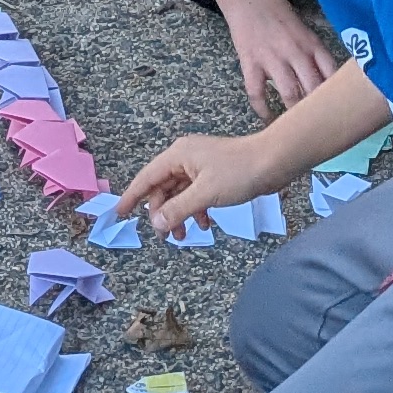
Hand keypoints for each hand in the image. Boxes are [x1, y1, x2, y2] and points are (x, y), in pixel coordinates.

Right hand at [114, 123, 273, 241]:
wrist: (273, 162)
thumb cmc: (238, 172)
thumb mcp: (205, 194)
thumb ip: (178, 209)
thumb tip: (155, 222)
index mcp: (178, 156)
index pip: (146, 178)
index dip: (132, 196)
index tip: (120, 213)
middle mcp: (185, 159)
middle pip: (162, 188)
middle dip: (162, 212)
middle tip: (166, 236)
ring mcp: (200, 167)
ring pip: (179, 194)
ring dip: (180, 214)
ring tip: (184, 235)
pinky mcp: (214, 176)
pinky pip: (195, 195)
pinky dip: (196, 210)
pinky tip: (205, 224)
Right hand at [210, 0, 335, 118]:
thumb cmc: (280, 15)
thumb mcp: (305, 31)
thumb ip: (316, 56)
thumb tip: (331, 87)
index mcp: (311, 43)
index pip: (332, 73)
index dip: (339, 94)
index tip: (344, 112)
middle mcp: (295, 51)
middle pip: (313, 87)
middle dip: (320, 110)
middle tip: (324, 128)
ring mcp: (271, 57)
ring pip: (289, 92)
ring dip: (295, 113)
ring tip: (299, 129)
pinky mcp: (250, 62)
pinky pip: (256, 92)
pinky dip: (262, 108)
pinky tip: (268, 119)